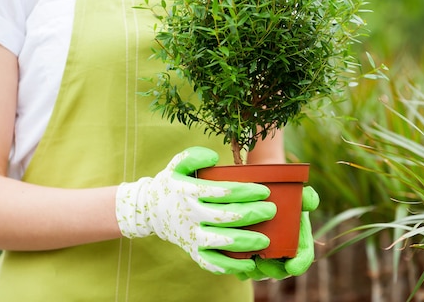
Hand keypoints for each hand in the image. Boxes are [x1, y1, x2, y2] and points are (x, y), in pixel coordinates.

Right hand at [115, 146, 276, 273]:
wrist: (152, 211)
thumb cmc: (173, 184)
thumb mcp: (178, 165)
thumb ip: (193, 156)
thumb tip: (214, 158)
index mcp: (188, 191)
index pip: (222, 192)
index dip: (246, 192)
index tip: (264, 191)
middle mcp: (190, 215)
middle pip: (226, 217)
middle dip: (252, 214)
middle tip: (271, 211)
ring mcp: (191, 236)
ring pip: (221, 242)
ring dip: (246, 242)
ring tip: (265, 240)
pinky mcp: (193, 251)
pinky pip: (212, 263)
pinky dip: (231, 266)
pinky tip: (249, 265)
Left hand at [236, 185, 319, 280]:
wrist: (258, 200)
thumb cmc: (282, 198)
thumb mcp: (294, 196)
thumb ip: (307, 197)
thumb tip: (310, 203)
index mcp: (298, 243)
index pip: (302, 260)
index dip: (299, 265)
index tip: (292, 266)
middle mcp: (282, 256)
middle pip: (278, 272)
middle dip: (270, 271)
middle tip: (260, 261)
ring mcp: (264, 260)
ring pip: (258, 273)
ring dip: (252, 270)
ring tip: (243, 256)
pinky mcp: (246, 261)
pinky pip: (242, 271)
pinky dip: (238, 267)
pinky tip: (233, 258)